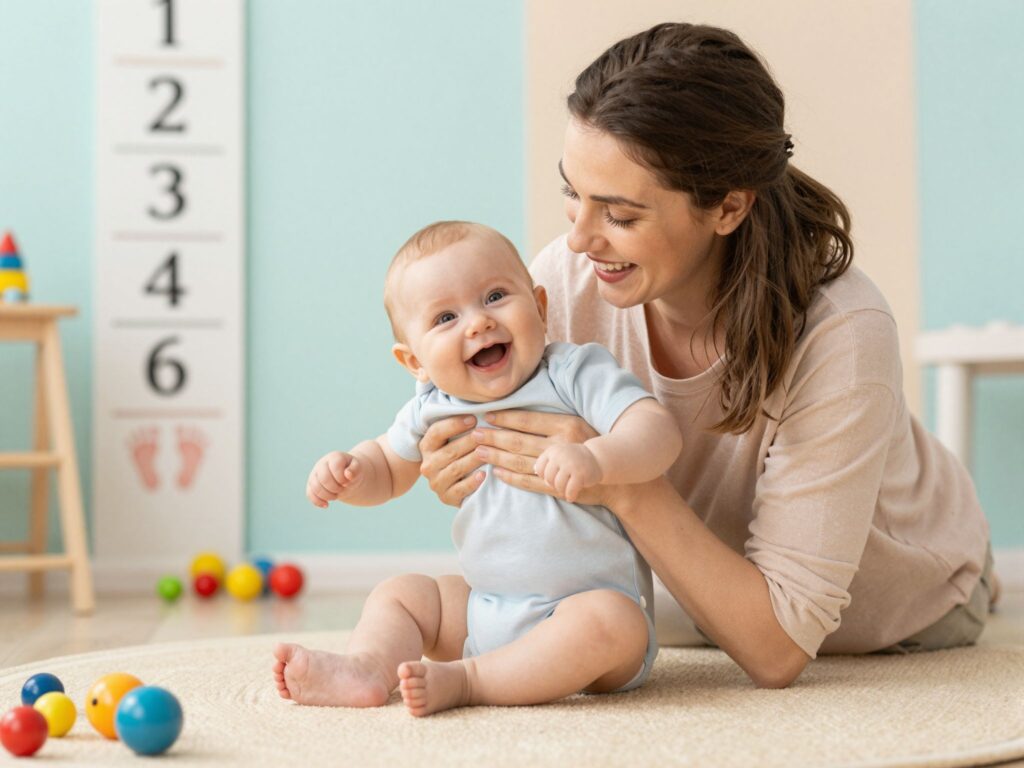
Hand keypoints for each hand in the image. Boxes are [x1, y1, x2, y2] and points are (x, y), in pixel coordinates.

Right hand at [306, 451, 362, 507]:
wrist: (346, 477)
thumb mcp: (358, 469)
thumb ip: (355, 470)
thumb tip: (348, 474)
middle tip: (342, 489)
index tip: (347, 482)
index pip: (335, 467)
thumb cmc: (353, 472)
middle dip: (335, 488)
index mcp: (334, 457)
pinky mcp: (311, 484)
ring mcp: (315, 474)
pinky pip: (309, 494)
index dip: (342, 478)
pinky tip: (326, 505)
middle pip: (324, 478)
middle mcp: (322, 464)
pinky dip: (317, 501)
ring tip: (336, 496)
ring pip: (315, 487)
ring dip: (327, 496)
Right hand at [418, 415, 486, 507]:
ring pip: (456, 469)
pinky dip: (473, 482)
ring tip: (489, 452)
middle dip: (469, 442)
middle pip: (449, 451)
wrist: (453, 484)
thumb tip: (477, 408)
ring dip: (473, 459)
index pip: (437, 432)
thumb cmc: (459, 453)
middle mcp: (428, 465)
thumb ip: (460, 425)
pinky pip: (460, 490)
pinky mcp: (447, 498)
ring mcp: (436, 483)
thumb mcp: (452, 438)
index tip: (473, 418)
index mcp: (427, 446)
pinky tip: (484, 474)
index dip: (454, 424)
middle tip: (487, 434)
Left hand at [472, 410, 604, 503]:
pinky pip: (529, 482)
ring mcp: (559, 468)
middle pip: (519, 440)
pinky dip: (511, 478)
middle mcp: (561, 445)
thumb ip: (554, 421)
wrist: (617, 478)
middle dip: (494, 437)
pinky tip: (497, 472)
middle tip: (474, 434)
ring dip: (497, 456)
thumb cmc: (595, 446)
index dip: (506, 418)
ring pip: (520, 461)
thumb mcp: (579, 425)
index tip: (487, 415)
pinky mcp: (558, 486)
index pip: (528, 420)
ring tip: (479, 452)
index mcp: (566, 425)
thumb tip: (523, 415)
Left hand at [533, 443, 601, 502]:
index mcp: (553, 450)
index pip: (539, 468)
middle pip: (548, 478)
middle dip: (554, 485)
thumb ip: (546, 462)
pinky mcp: (580, 474)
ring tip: (567, 490)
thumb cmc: (575, 460)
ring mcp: (570, 464)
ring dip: (562, 491)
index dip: (544, 477)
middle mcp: (560, 455)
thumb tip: (534, 471)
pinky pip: (569, 491)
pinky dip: (570, 496)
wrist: (598, 458)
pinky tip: (572, 496)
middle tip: (562, 486)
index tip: (553, 478)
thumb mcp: (559, 455)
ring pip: (557, 485)